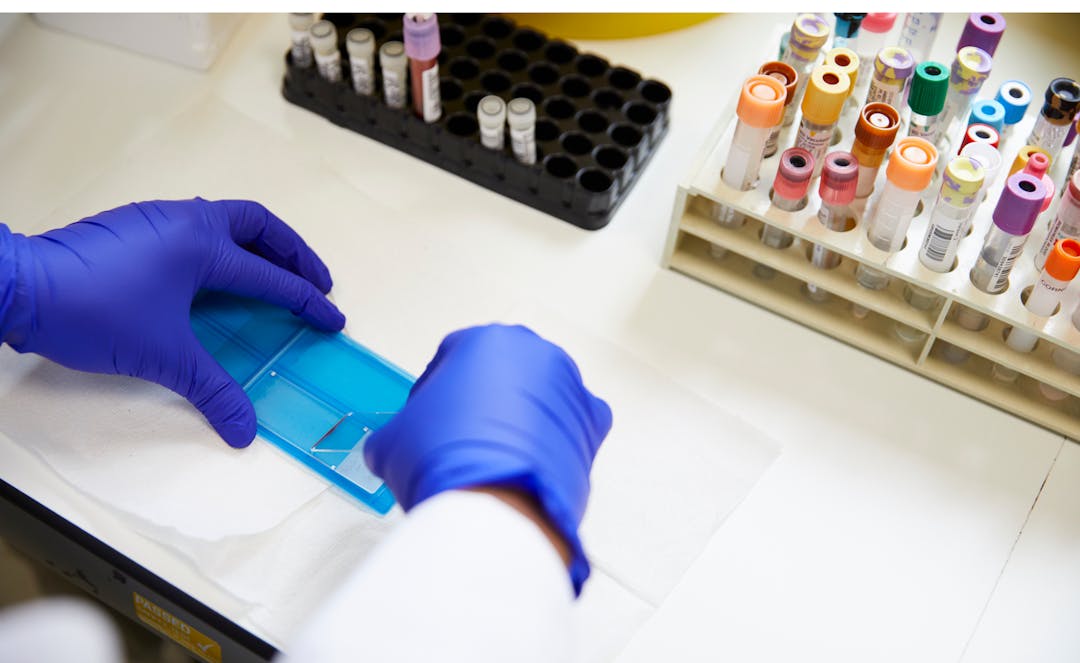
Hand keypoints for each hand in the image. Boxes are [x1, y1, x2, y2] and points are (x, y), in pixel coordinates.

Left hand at [0, 198, 344, 447]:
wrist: (20, 288)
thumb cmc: (95, 312)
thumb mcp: (162, 355)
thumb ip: (212, 389)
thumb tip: (244, 430)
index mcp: (202, 245)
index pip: (270, 276)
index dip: (306, 301)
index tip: (331, 318)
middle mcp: (186, 221)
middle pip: (258, 225)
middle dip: (294, 252)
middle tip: (315, 282)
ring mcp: (156, 220)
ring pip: (224, 220)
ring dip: (257, 244)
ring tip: (274, 273)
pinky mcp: (132, 228)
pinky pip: (195, 227)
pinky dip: (222, 245)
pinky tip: (215, 274)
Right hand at [364, 324, 612, 594]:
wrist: (494, 504)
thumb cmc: (439, 457)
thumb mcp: (390, 441)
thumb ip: (397, 432)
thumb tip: (394, 448)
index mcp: (486, 340)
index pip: (452, 358)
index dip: (432, 393)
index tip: (423, 421)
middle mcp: (535, 353)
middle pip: (501, 374)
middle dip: (480, 402)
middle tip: (458, 441)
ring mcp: (570, 387)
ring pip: (538, 398)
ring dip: (518, 422)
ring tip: (493, 461)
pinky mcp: (594, 425)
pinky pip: (569, 428)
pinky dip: (553, 443)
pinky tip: (528, 468)